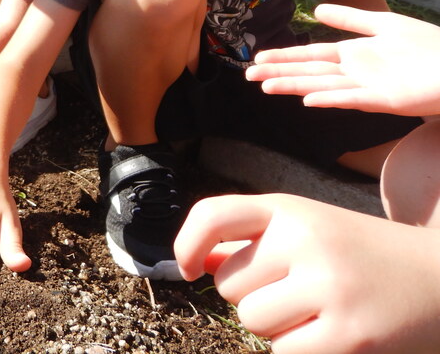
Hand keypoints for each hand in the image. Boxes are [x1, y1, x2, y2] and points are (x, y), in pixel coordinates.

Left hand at [175, 193, 439, 353]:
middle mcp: (306, 238)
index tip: (187, 268)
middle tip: (301, 291)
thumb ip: (251, 242)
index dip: (186, 243)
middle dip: (253, 295)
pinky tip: (333, 335)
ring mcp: (329, 285)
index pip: (214, 215)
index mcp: (291, 208)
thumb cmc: (362, 256)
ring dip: (275, 327)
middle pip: (227, 283)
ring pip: (251, 320)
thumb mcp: (307, 231)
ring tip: (319, 312)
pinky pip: (283, 353)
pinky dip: (300, 351)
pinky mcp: (349, 334)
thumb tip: (195, 260)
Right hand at [246, 4, 439, 115]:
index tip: (258, 59)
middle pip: (310, 71)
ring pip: (322, 86)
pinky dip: (329, 99)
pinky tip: (308, 100)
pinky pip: (352, 99)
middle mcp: (355, 72)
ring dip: (295, 86)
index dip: (285, 56)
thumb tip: (315, 10)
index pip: (311, 55)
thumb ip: (350, 18)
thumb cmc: (428, 46)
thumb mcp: (384, 24)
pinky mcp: (385, 101)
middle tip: (249, 76)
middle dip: (279, 73)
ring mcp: (368, 87)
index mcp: (354, 54)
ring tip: (267, 87)